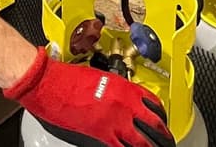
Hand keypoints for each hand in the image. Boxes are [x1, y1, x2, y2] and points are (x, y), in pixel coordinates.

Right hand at [5, 49, 174, 146]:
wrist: (48, 82)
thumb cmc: (66, 76)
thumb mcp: (96, 76)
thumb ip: (112, 88)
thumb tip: (119, 99)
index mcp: (123, 87)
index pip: (153, 103)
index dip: (161, 115)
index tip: (161, 120)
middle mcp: (124, 104)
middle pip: (155, 126)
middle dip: (164, 136)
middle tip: (167, 141)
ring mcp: (115, 121)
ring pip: (143, 142)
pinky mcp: (101, 134)